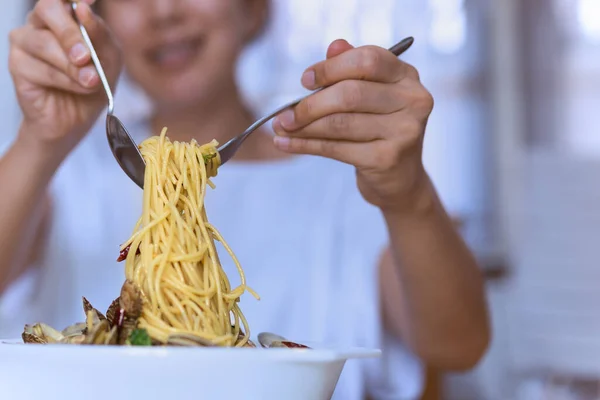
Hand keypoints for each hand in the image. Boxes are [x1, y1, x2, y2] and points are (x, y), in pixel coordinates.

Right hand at [9, 0, 121, 157]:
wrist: (77, 119)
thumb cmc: (93, 83)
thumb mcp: (109, 58)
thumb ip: (100, 34)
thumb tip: (84, 9)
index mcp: (64, 15)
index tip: (89, 2)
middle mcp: (40, 22)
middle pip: (48, 9)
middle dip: (71, 33)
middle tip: (86, 57)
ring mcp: (25, 42)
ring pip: (44, 43)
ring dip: (73, 67)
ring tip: (91, 81)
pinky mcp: (17, 65)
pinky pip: (40, 68)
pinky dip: (65, 80)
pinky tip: (78, 88)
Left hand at [272, 40, 433, 213]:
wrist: (400, 178)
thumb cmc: (379, 130)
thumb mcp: (370, 96)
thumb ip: (352, 70)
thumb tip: (334, 46)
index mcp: (406, 77)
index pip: (368, 60)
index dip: (331, 68)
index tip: (305, 80)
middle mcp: (412, 101)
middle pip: (350, 94)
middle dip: (311, 104)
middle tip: (285, 113)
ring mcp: (403, 132)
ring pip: (340, 123)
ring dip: (303, 127)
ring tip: (281, 127)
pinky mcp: (387, 159)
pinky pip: (336, 149)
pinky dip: (305, 145)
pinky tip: (285, 143)